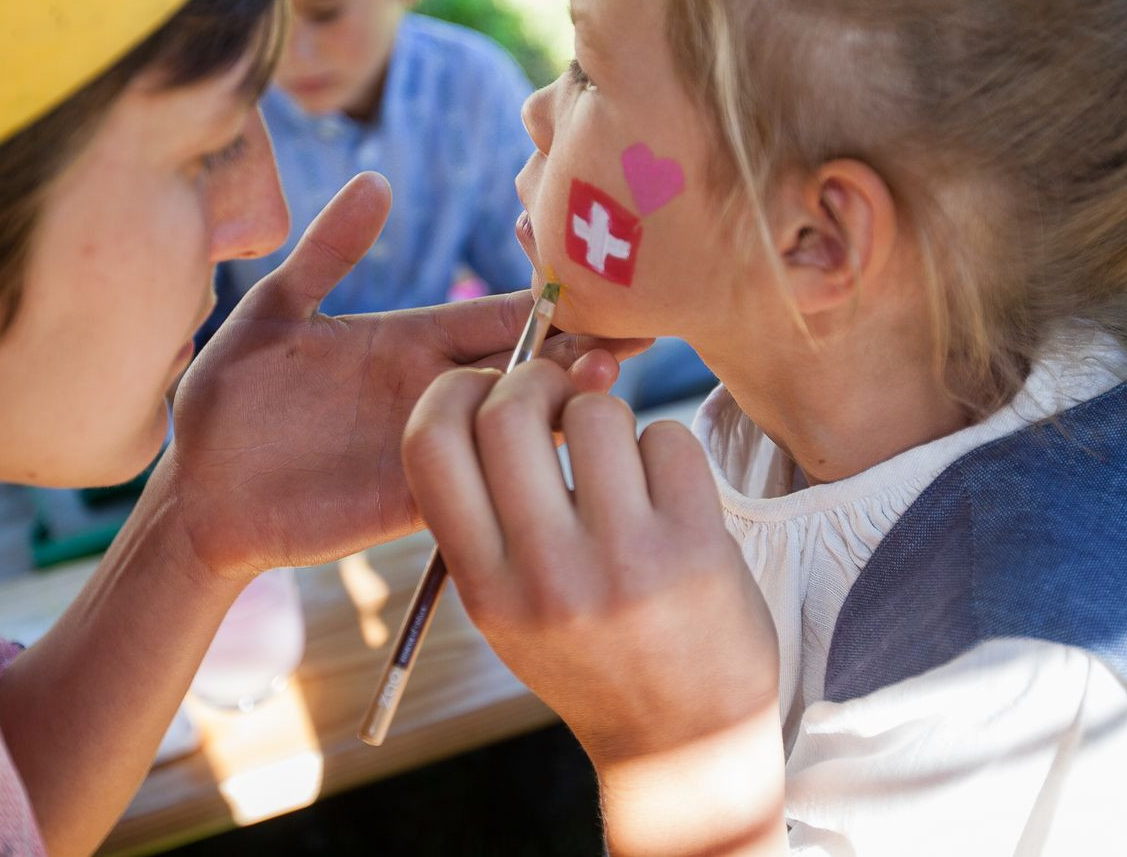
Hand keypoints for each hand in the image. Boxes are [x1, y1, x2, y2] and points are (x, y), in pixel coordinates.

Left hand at [168, 172, 642, 579]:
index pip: (500, 316)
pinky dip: (521, 471)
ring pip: (517, 427)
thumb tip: (378, 180)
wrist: (197, 495)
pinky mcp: (417, 502)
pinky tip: (555, 455)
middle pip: (527, 370)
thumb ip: (328, 253)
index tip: (612, 281)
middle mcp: (434, 393)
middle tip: (636, 333)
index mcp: (411, 341)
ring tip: (604, 383)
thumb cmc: (227, 402)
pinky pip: (482, 485)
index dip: (555, 302)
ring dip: (563, 408)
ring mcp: (432, 449)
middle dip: (583, 352)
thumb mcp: (270, 314)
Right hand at [401, 360, 778, 771]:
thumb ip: (484, 523)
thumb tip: (486, 399)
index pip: (430, 447)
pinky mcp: (695, 547)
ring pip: (595, 413)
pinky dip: (665, 445)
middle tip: (556, 399)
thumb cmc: (590, 657)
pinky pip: (668, 438)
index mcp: (484, 587)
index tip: (480, 391)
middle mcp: (546, 574)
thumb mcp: (506, 612)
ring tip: (618, 458)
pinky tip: (665, 486)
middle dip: (532, 382)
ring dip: (605, 415)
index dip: (449, 394)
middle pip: (508, 412)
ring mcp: (623, 560)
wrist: (683, 743)